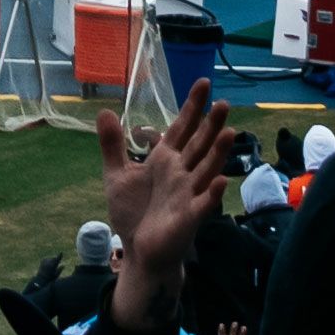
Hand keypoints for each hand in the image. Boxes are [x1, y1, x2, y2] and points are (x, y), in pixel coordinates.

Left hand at [97, 86, 234, 334]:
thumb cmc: (134, 213)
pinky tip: (222, 180)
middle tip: (223, 102)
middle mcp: (181, 173)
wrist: (139, 251)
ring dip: (218, 152)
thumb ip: (113, 145)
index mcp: (165, 160)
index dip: (192, 107)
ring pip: (206, 168)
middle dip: (210, 124)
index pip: (181, 128)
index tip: (204, 83)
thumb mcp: (117, 175)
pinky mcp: (189, 217)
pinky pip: (204, 203)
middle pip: (199, 144)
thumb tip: (105, 111)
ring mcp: (188, 194)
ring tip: (229, 131)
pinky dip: (213, 193)